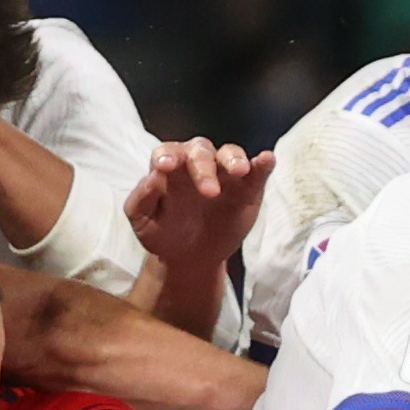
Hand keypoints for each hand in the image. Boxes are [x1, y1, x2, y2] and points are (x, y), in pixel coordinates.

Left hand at [125, 139, 269, 274]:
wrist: (190, 257)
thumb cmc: (164, 234)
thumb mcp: (144, 222)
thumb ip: (142, 199)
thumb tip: (153, 177)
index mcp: (170, 168)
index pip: (167, 152)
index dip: (166, 156)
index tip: (165, 166)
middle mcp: (197, 164)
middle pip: (201, 151)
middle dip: (204, 168)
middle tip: (210, 193)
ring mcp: (224, 174)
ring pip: (230, 153)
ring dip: (235, 159)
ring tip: (240, 171)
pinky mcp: (247, 187)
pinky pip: (257, 171)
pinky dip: (263, 164)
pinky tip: (267, 159)